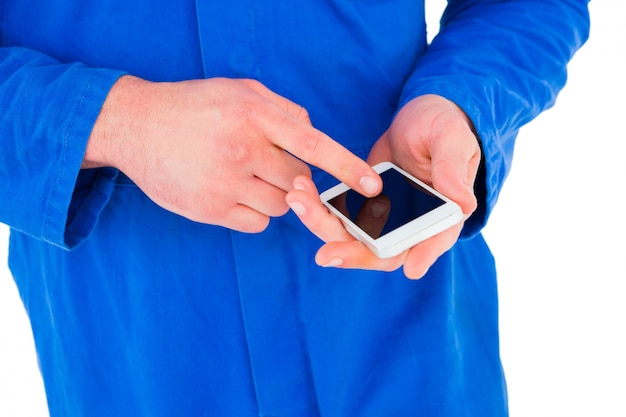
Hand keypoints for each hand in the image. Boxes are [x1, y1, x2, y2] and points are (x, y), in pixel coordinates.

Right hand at [83, 76, 380, 231]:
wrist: (135, 126)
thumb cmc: (194, 106)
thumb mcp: (239, 90)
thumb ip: (283, 109)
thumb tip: (313, 131)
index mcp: (254, 115)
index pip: (313, 145)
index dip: (347, 166)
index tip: (372, 185)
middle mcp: (242, 150)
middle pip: (299, 183)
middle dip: (297, 180)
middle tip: (272, 166)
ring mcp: (225, 183)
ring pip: (281, 207)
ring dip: (276, 197)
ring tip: (246, 176)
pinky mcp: (210, 210)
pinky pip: (257, 224)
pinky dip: (256, 213)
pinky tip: (234, 192)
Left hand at [286, 94, 480, 277]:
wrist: (418, 118)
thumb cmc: (444, 126)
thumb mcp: (452, 139)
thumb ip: (452, 169)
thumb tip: (463, 203)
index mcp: (441, 214)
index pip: (434, 241)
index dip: (423, 255)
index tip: (410, 268)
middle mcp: (410, 224)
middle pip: (382, 251)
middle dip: (351, 253)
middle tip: (324, 254)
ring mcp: (383, 217)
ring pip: (352, 236)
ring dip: (324, 226)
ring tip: (298, 202)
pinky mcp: (360, 204)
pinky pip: (337, 215)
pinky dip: (317, 208)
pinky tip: (300, 192)